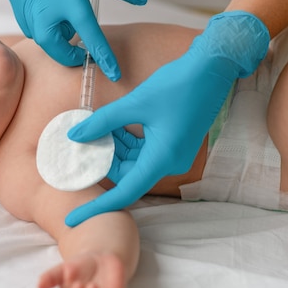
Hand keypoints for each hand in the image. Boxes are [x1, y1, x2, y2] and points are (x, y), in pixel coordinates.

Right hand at [0, 0, 146, 80]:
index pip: (90, 34)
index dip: (103, 56)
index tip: (113, 73)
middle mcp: (45, 4)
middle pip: (56, 48)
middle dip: (69, 56)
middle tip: (82, 52)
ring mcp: (26, 5)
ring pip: (41, 39)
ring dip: (55, 40)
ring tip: (66, 23)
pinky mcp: (15, 1)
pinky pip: (29, 26)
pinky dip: (42, 28)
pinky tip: (51, 13)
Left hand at [66, 11, 269, 225]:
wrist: (213, 68)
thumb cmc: (178, 85)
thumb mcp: (134, 103)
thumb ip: (103, 122)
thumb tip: (76, 136)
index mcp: (162, 160)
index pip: (124, 194)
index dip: (98, 206)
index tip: (74, 218)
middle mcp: (169, 163)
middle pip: (128, 175)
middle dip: (104, 162)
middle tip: (82, 146)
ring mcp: (173, 154)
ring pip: (135, 162)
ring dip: (115, 150)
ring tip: (97, 130)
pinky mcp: (174, 144)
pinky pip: (145, 152)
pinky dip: (128, 142)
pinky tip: (114, 126)